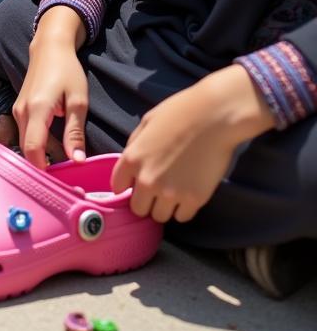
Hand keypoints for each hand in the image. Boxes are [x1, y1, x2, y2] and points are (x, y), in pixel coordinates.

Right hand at [14, 7, 88, 168]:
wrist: (49, 48)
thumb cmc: (67, 71)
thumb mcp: (78, 101)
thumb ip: (75, 132)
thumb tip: (77, 161)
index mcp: (37, 110)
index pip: (32, 148)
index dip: (43, 169)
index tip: (60, 181)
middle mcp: (22, 112)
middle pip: (27, 149)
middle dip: (45, 164)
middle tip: (68, 175)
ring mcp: (17, 110)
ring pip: (26, 142)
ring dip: (44, 153)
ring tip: (67, 158)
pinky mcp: (19, 109)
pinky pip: (26, 133)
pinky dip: (40, 143)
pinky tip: (58, 143)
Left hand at [111, 65, 274, 223]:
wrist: (214, 117)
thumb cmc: (179, 113)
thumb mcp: (146, 123)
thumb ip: (134, 146)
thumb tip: (130, 165)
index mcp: (132, 159)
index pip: (118, 187)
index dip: (127, 186)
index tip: (135, 184)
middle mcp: (147, 180)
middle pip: (138, 208)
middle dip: (145, 200)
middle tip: (157, 189)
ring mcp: (171, 192)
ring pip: (159, 216)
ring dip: (164, 206)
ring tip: (174, 190)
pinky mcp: (195, 199)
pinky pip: (182, 217)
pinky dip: (184, 209)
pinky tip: (188, 193)